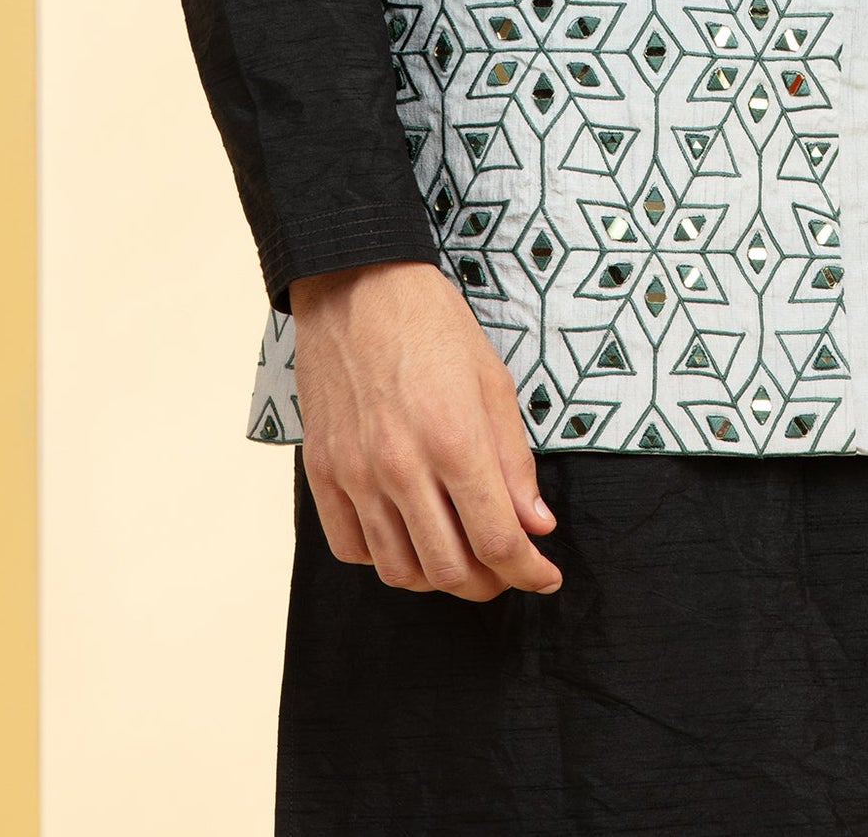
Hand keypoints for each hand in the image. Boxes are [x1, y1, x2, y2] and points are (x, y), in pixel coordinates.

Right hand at [290, 258, 562, 598]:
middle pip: (449, 569)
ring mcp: (355, 473)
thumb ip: (514, 461)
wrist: (356, 283)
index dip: (530, 572)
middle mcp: (401, 466)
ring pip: (398, 570)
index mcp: (454, 439)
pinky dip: (385, 558)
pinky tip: (408, 536)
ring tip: (460, 555)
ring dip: (437, 578)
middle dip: (489, 583)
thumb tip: (536, 526)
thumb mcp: (492, 380)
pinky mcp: (322, 471)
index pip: (498, 541)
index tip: (545, 575)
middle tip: (506, 569)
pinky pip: (352, 547)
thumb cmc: (432, 323)